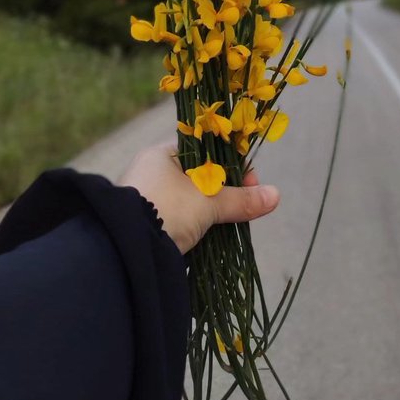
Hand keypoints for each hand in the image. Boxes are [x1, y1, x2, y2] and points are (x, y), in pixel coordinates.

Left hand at [118, 141, 279, 254]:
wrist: (124, 248)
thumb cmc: (166, 210)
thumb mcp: (207, 203)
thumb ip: (241, 199)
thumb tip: (275, 196)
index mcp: (163, 154)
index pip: (207, 151)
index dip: (233, 165)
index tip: (251, 182)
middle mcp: (153, 171)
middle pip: (201, 176)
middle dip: (226, 191)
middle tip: (246, 206)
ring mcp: (147, 197)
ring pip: (192, 199)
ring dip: (213, 210)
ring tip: (231, 222)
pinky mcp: (146, 222)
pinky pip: (180, 217)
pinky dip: (197, 223)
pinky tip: (210, 234)